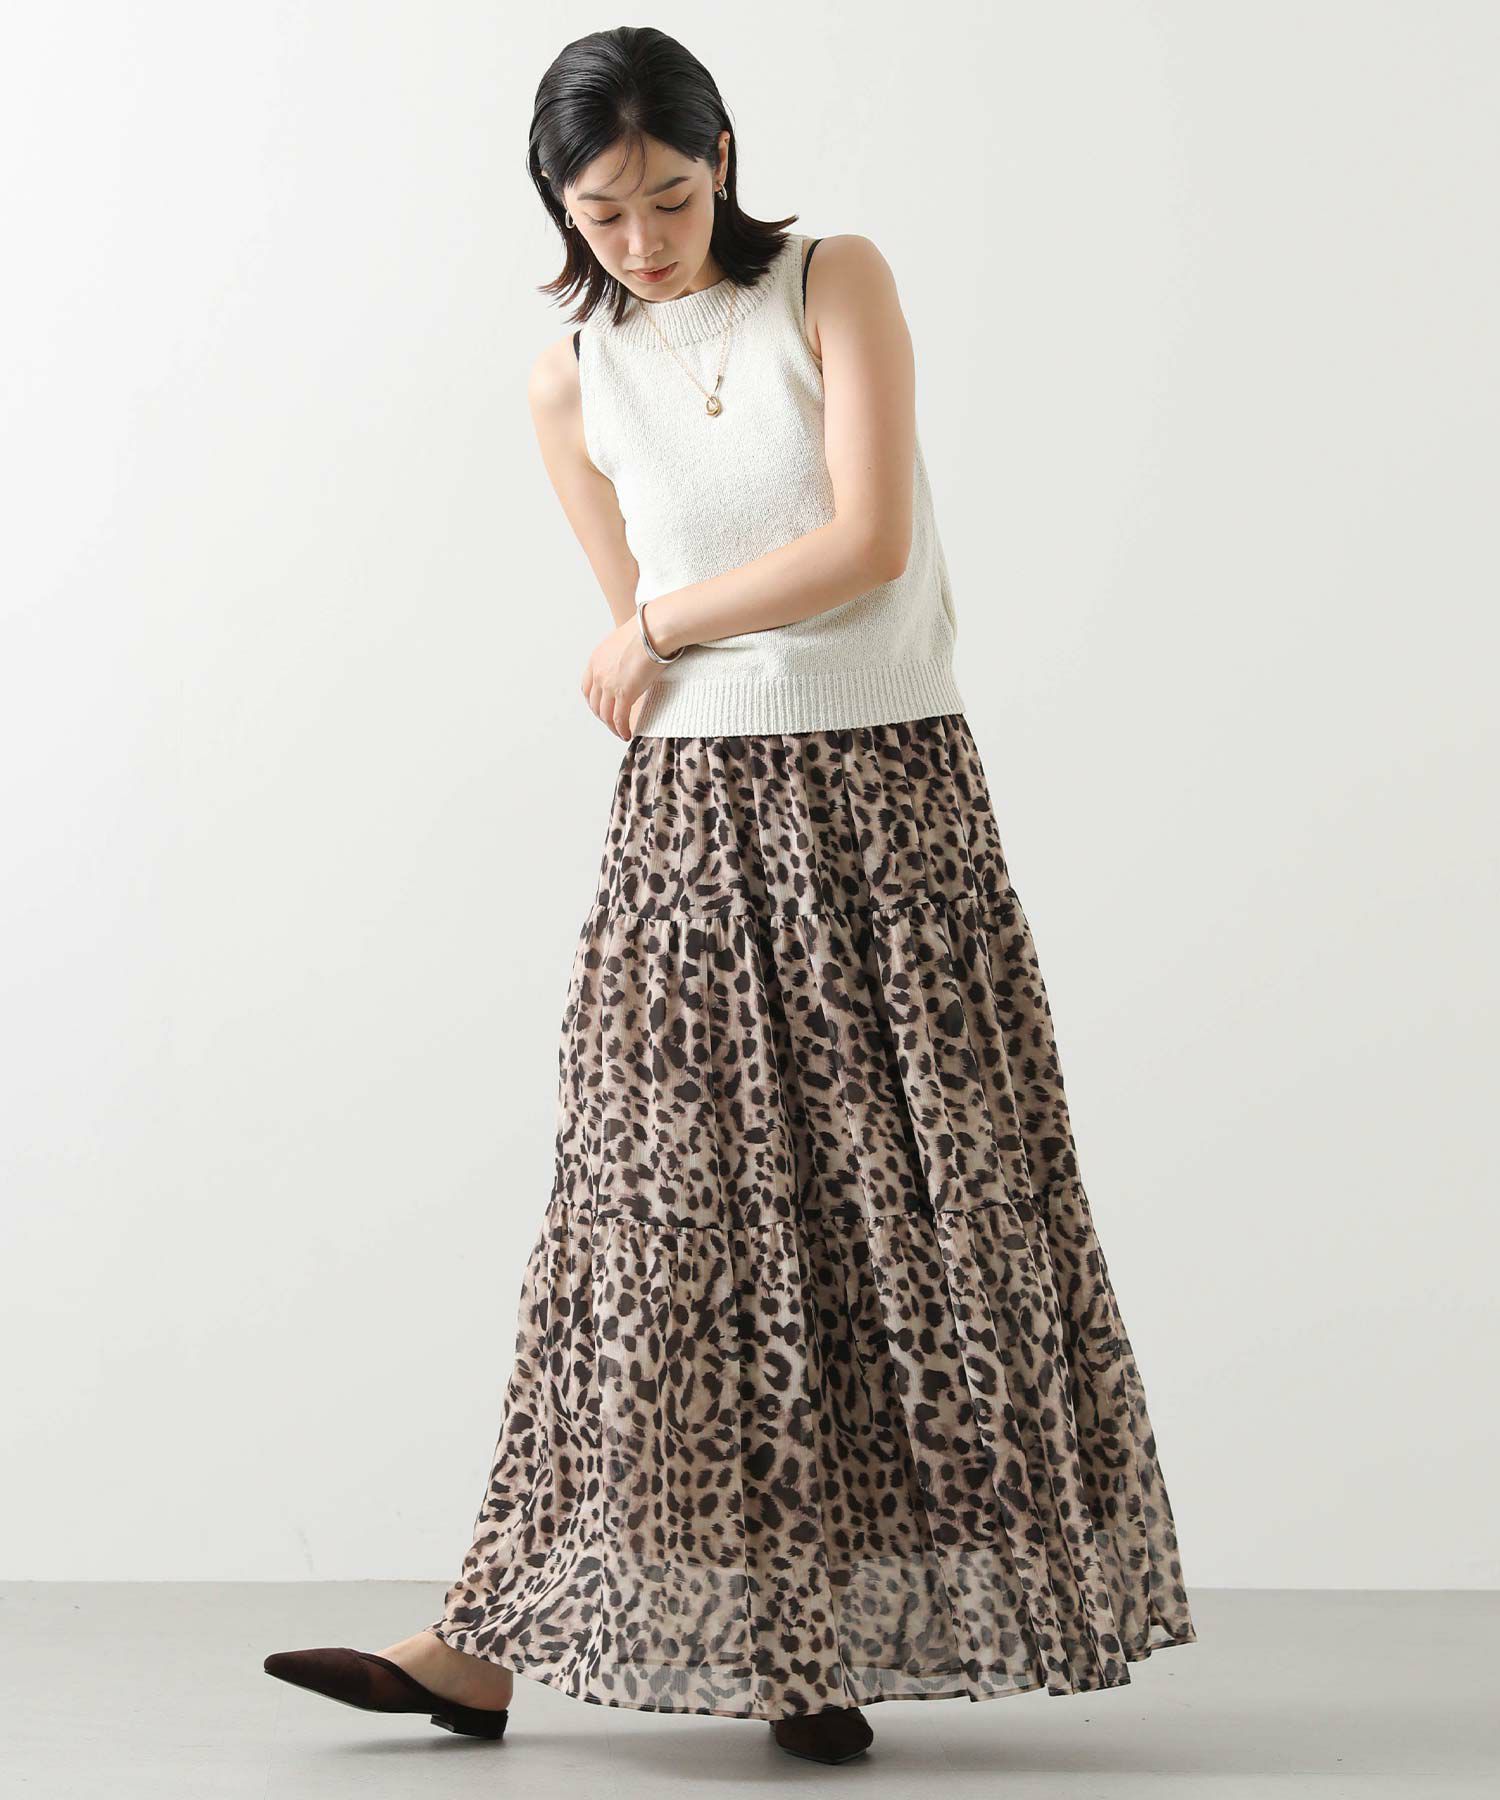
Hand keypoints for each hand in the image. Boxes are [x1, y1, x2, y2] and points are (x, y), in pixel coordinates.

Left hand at [580, 610, 657, 740]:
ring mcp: (609, 685)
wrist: (654, 630)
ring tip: (620, 732)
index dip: (593, 701)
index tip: (601, 708)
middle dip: (602, 716)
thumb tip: (631, 663)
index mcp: (596, 660)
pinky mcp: (624, 693)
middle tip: (612, 723)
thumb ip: (621, 656)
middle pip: (594, 703)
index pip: (587, 688)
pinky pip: (619, 718)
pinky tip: (627, 733)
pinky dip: (621, 729)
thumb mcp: (624, 643)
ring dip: (612, 726)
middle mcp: (598, 673)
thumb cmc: (646, 630)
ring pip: (605, 714)